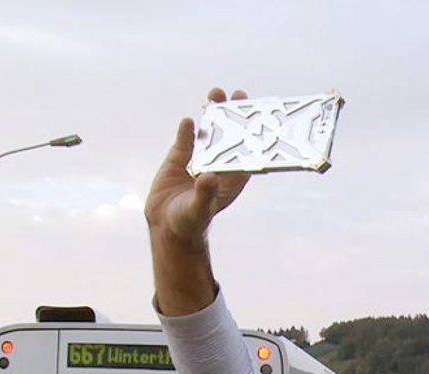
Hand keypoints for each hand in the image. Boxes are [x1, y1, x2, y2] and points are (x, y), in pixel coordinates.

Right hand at [145, 87, 251, 246]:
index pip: (248, 151)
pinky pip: (185, 140)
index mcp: (232, 177)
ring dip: (213, 113)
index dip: (254, 132)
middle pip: (230, 134)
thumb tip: (209, 177)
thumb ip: (205, 193)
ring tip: (215, 94)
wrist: (168, 225)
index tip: (259, 115)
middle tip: (238, 94)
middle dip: (235, 114)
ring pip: (208, 131)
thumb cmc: (191, 221)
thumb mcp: (199, 209)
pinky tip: (188, 121)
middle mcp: (218, 163)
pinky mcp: (180, 157)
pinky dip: (187, 130)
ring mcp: (199, 158)